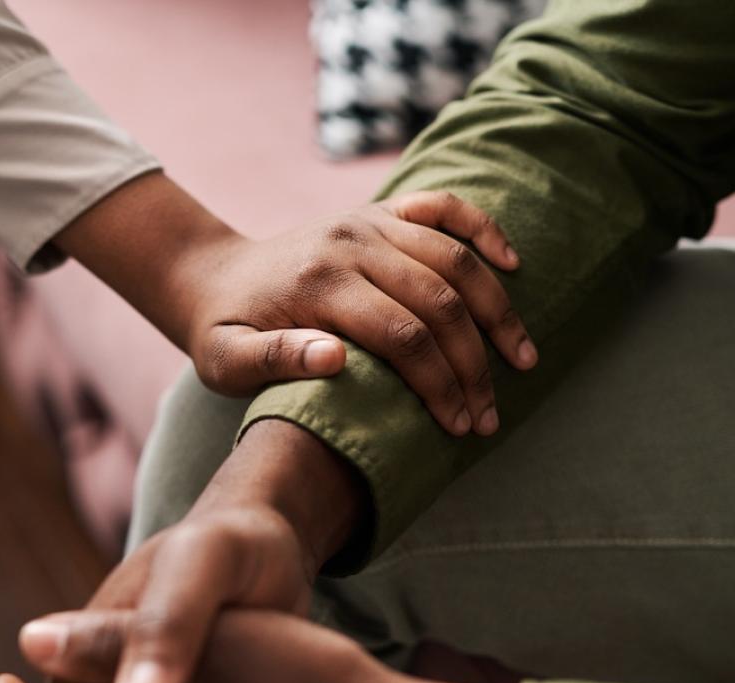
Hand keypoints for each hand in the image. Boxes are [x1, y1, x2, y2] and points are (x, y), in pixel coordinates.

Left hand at [56, 174, 533, 435]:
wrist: (211, 276)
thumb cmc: (222, 331)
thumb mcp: (225, 360)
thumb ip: (273, 359)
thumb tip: (335, 360)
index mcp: (320, 283)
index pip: (402, 336)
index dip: (439, 384)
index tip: (461, 425)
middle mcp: (352, 243)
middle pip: (438, 302)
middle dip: (473, 363)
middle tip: (490, 414)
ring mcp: (370, 221)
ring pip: (454, 260)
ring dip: (495, 311)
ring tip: (522, 359)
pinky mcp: (381, 211)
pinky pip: (444, 207)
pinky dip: (483, 229)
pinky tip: (513, 265)